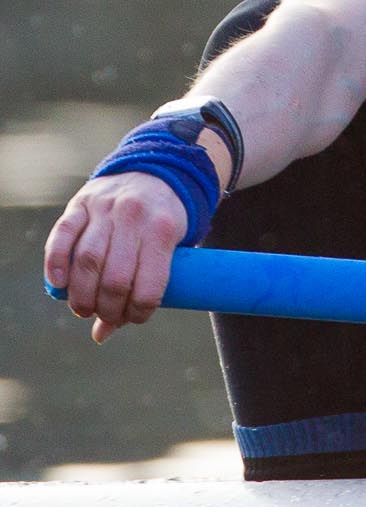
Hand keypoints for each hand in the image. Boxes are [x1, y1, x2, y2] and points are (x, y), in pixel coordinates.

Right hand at [43, 172, 187, 343]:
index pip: (149, 284)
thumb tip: (102, 336)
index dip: (137, 312)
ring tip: (83, 309)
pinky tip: (57, 283)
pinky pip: (63, 233)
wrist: (158, 170)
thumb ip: (141, 287)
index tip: (133, 319)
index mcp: (164, 231)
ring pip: (87, 259)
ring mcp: (106, 208)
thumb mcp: (169, 248)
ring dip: (81, 294)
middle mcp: (134, 217)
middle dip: (106, 308)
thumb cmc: (163, 221)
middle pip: (115, 277)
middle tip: (102, 316)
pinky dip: (56, 261)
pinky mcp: (81, 202)